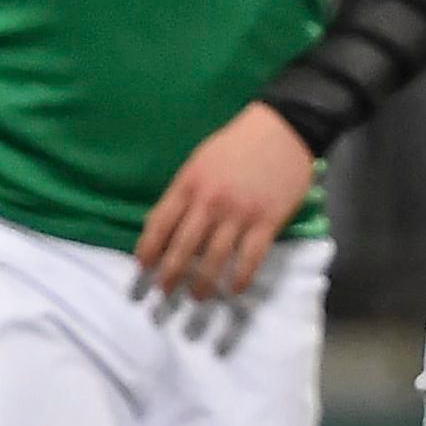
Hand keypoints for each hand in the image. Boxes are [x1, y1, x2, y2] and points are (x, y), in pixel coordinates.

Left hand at [134, 102, 315, 300]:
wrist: (283, 129)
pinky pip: (250, 257)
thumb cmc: (237, 144)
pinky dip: (240, 277)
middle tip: (164, 292)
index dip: (148, 248)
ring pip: (215, 258)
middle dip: (170, 273)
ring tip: (197, 297)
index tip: (142, 266)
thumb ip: (181, 191)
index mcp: (190, 183)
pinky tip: (233, 289)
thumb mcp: (199, 160)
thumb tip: (158, 222)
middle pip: (184, 246)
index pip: (161, 222)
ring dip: (203, 282)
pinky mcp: (267, 221)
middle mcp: (210, 202)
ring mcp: (239, 213)